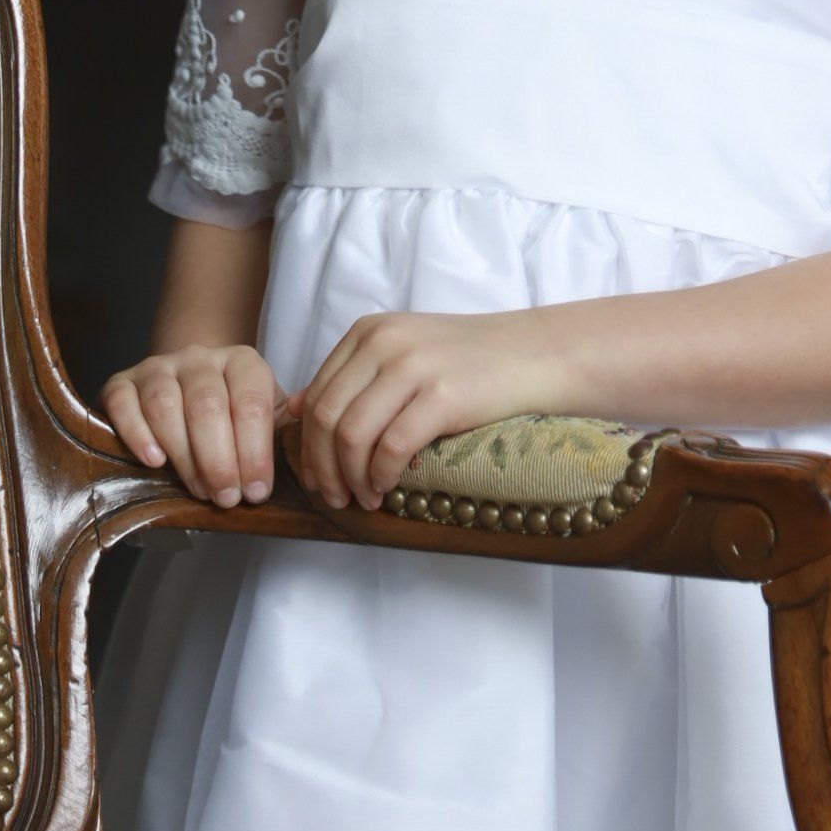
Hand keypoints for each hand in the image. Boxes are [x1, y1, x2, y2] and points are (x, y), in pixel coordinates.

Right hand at [100, 343, 284, 506]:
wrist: (185, 388)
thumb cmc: (232, 414)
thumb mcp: (266, 417)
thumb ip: (284, 434)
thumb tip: (303, 462)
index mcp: (242, 363)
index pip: (251, 403)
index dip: (255, 452)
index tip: (256, 492)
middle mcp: (200, 358)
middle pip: (208, 406)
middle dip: (219, 460)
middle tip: (226, 498)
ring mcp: (158, 367)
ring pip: (166, 407)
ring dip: (184, 456)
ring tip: (198, 490)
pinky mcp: (122, 383)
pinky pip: (124, 405)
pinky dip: (138, 435)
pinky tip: (155, 462)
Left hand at [282, 309, 571, 511]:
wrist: (537, 355)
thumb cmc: (472, 362)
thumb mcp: (403, 353)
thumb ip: (352, 377)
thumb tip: (294, 410)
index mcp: (369, 332)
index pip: (315, 395)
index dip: (307, 446)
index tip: (317, 478)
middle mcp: (383, 343)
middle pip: (324, 418)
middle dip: (321, 468)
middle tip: (334, 498)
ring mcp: (412, 366)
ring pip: (350, 435)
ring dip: (349, 478)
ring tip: (364, 498)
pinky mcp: (442, 395)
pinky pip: (390, 447)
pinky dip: (380, 477)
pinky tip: (387, 490)